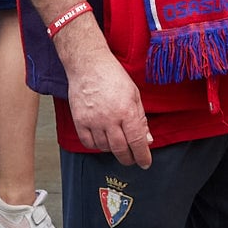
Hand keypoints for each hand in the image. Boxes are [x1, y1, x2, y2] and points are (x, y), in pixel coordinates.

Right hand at [59, 23, 153, 165]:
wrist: (88, 65)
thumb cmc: (113, 76)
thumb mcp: (134, 95)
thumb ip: (141, 119)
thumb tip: (147, 140)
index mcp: (127, 111)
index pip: (137, 142)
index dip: (142, 156)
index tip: (145, 163)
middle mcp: (110, 119)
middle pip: (121, 149)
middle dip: (129, 158)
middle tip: (132, 159)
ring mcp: (93, 121)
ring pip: (104, 148)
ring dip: (113, 151)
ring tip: (117, 145)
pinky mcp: (79, 121)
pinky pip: (88, 143)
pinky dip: (96, 146)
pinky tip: (102, 141)